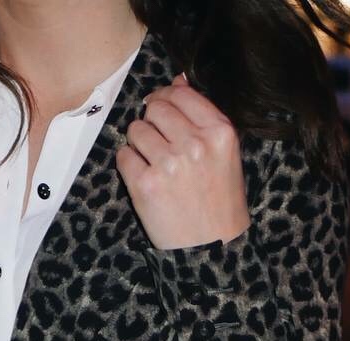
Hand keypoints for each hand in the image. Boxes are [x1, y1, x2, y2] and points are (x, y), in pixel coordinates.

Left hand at [117, 72, 251, 250]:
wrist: (213, 250)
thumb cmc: (220, 204)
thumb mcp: (226, 156)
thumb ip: (203, 119)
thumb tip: (177, 81)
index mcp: (219, 132)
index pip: (180, 94)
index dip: (166, 99)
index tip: (162, 111)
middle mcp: (195, 144)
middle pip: (155, 108)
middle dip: (152, 122)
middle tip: (157, 143)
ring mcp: (169, 164)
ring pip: (136, 130)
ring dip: (139, 145)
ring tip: (154, 166)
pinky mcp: (145, 184)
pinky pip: (123, 156)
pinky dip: (129, 166)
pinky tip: (145, 180)